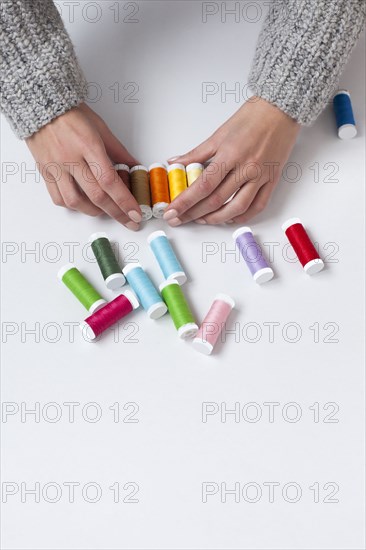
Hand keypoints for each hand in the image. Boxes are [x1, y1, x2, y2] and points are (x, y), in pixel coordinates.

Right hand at [26, 103, 141, 229]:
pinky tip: (84, 204)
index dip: (124, 200)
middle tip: (129, 221)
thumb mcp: (101, 128)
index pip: (109, 180)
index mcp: (88, 145)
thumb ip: (118, 151)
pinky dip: (73, 206)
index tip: (136, 213)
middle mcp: (71, 158)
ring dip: (94, 211)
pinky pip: (58, 198)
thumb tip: (134, 167)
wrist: (40, 105)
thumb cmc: (72, 114)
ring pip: (75, 201)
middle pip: (96, 195)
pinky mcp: (45, 172)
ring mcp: (56, 167)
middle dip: (116, 212)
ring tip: (106, 212)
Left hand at [163, 97, 299, 225]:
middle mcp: (246, 168)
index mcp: (230, 154)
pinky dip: (243, 217)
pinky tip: (229, 218)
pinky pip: (258, 206)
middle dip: (194, 213)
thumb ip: (196, 153)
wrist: (281, 110)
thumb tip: (175, 163)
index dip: (185, 201)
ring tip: (202, 220)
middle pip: (216, 199)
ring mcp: (261, 176)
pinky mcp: (272, 181)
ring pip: (237, 207)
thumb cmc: (251, 118)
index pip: (202, 185)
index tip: (172, 211)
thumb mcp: (219, 134)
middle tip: (179, 219)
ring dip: (217, 218)